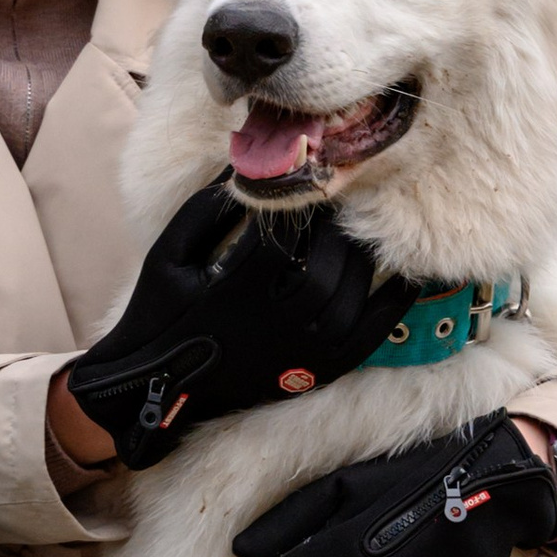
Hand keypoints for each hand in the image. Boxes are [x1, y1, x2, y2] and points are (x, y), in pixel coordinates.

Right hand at [65, 176, 419, 471]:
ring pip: (349, 295)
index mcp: (236, 287)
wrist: (155, 387)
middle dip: (332, 229)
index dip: (297, 206)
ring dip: (359, 257)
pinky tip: (401, 277)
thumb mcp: (168, 253)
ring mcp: (300, 351)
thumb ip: (206, 208)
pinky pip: (369, 336)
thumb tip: (248, 168)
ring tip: (354, 233)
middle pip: (325, 263)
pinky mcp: (317, 371)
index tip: (301, 186)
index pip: (285, 233)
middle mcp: (275, 322)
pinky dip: (392, 304)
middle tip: (335, 204)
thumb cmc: (159, 312)